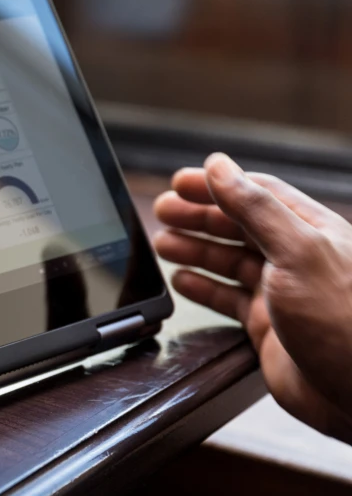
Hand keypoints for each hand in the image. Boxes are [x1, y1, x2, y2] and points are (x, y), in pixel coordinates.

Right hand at [153, 154, 351, 443]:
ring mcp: (281, 293)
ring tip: (162, 243)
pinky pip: (227, 300)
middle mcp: (296, 258)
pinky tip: (181, 281)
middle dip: (198, 216)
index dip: (216, 185)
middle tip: (162, 210)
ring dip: (195, 250)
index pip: (256, 194)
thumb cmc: (347, 322)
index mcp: (311, 230)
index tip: (180, 181)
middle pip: (237, 226)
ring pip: (228, 262)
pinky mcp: (268, 328)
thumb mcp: (299, 251)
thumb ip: (255, 209)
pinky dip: (202, 289)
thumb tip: (220, 168)